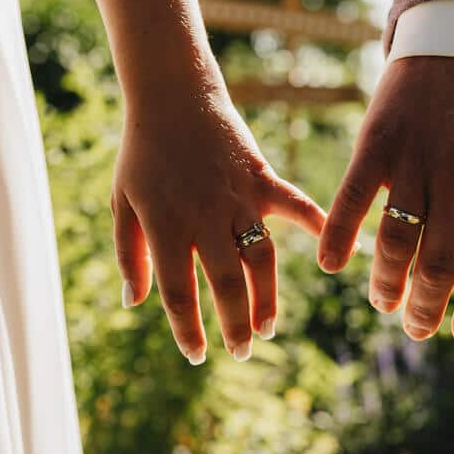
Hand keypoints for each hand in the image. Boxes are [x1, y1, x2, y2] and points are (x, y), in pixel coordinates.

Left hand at [112, 79, 325, 364]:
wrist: (172, 97)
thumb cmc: (142, 155)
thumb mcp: (122, 204)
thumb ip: (129, 254)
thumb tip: (133, 302)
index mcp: (166, 226)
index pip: (178, 292)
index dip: (188, 330)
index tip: (197, 356)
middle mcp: (205, 217)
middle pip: (226, 284)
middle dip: (235, 324)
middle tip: (241, 351)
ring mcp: (237, 197)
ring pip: (260, 258)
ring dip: (267, 297)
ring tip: (267, 327)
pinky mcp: (261, 178)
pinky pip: (293, 204)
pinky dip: (313, 222)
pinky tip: (330, 245)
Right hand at [318, 57, 453, 342]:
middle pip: (438, 266)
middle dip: (426, 308)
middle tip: (417, 327)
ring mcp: (416, 163)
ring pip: (395, 243)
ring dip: (386, 284)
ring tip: (385, 303)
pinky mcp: (378, 144)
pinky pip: (353, 198)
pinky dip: (340, 235)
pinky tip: (332, 266)